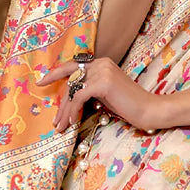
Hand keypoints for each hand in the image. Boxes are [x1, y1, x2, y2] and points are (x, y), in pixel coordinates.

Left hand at [38, 57, 160, 133]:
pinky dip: (73, 111)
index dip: (55, 74)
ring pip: (73, 91)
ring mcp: (102, 71)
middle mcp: (100, 63)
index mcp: (101, 63)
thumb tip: (71, 97)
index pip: (73, 68)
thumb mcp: (106, 94)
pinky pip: (79, 97)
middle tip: (54, 121)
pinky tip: (72, 122)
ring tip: (61, 127)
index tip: (41, 82)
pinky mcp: (103, 83)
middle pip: (71, 81)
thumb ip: (90, 89)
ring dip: (65, 111)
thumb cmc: (129, 105)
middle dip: (61, 104)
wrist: (148, 110)